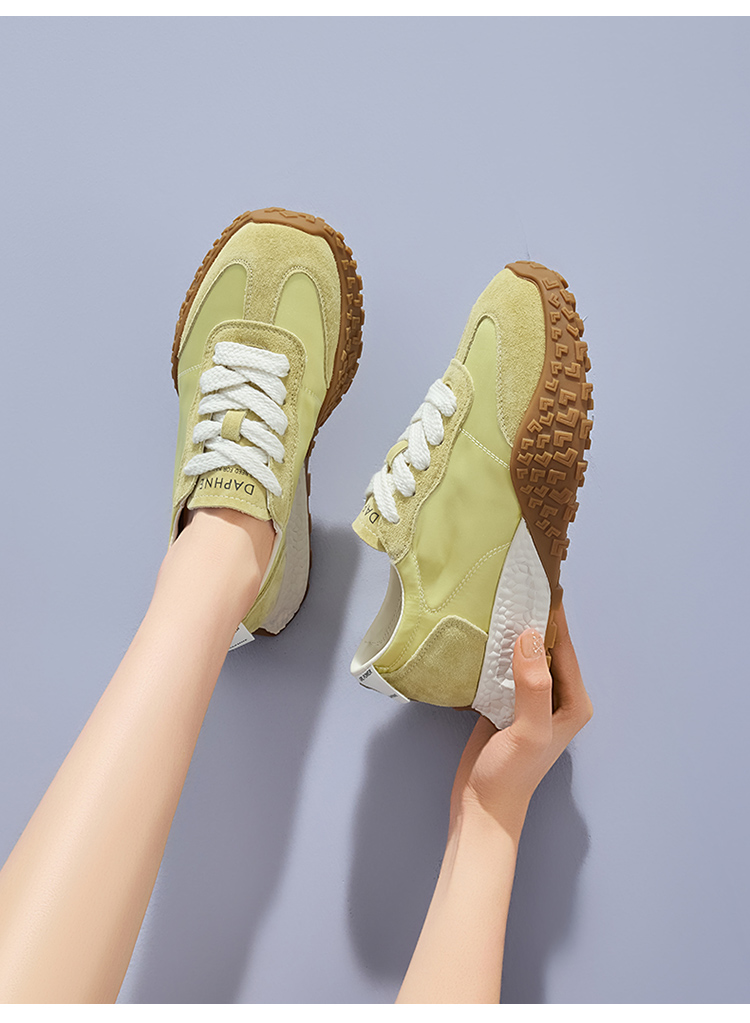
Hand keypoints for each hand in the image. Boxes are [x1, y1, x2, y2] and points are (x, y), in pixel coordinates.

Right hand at [450, 603, 592, 838]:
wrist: (481, 808)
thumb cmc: (511, 775)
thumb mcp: (528, 731)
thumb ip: (533, 686)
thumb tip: (527, 636)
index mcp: (573, 702)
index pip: (564, 648)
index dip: (553, 616)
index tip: (539, 582)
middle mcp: (557, 698)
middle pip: (545, 648)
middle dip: (531, 620)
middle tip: (511, 586)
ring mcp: (530, 701)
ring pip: (523, 656)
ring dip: (511, 634)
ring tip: (494, 603)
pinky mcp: (506, 705)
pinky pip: (504, 669)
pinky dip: (494, 652)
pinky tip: (479, 636)